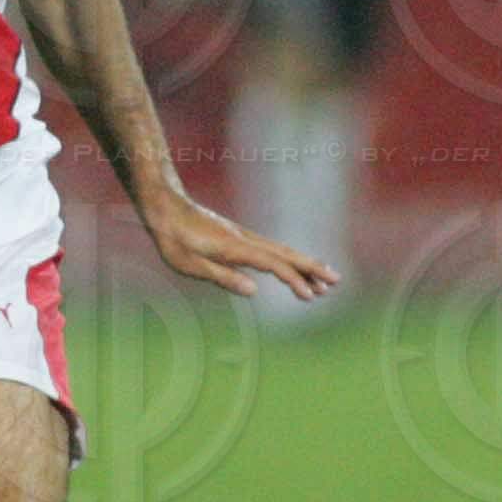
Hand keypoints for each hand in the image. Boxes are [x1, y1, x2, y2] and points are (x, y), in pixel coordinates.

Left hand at [143, 186, 336, 301]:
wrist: (165, 208)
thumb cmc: (172, 239)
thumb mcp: (190, 265)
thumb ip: (223, 277)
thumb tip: (255, 290)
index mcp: (234, 248)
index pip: (272, 264)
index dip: (293, 279)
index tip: (310, 294)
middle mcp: (244, 240)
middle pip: (286, 254)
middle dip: (312, 268)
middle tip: (336, 281)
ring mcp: (244, 237)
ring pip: (281, 251)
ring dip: (303, 265)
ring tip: (324, 282)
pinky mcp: (239, 238)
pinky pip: (270, 249)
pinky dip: (288, 260)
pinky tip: (294, 270)